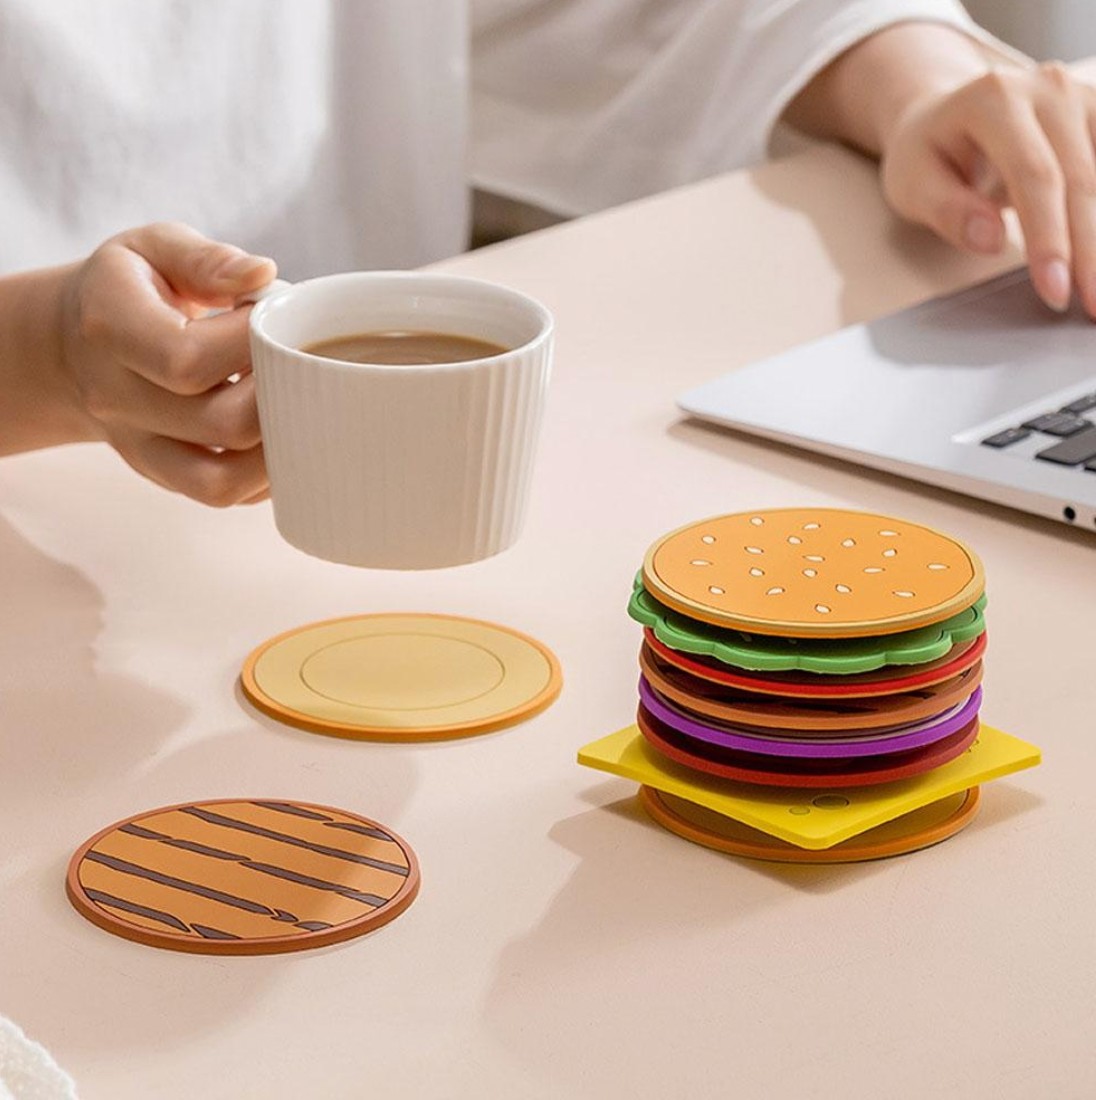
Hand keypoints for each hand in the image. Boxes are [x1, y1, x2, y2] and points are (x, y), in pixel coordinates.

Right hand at [58, 222, 276, 504]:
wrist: (74, 346)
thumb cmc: (129, 289)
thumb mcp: (153, 249)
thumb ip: (205, 259)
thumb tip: (263, 274)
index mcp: (111, 329)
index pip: (188, 359)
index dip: (251, 345)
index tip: (274, 318)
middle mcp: (118, 399)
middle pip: (222, 424)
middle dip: (282, 395)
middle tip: (299, 363)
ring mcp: (139, 447)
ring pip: (223, 481)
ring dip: (280, 448)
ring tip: (301, 403)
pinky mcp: (164, 475)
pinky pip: (222, 494)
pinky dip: (264, 475)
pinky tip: (282, 433)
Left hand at [882, 63, 1095, 315]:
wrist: (943, 113)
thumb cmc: (925, 154)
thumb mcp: (912, 184)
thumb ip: (947, 210)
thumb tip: (991, 239)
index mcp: (993, 99)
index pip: (1034, 176)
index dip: (1049, 238)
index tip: (1054, 291)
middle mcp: (1046, 87)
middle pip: (1080, 179)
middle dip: (1089, 250)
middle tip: (1092, 308)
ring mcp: (1080, 95)